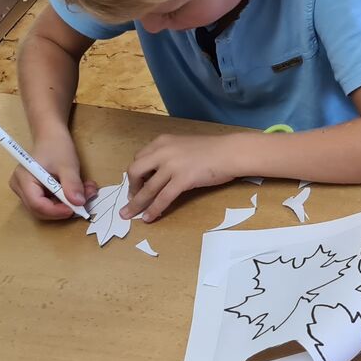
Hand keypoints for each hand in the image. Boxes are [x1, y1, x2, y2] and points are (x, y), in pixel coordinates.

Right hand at [9, 132, 96, 220]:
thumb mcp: (68, 166)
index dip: (56, 211)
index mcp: (24, 179)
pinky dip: (66, 199)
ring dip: (68, 204)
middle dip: (64, 208)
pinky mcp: (34, 191)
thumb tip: (78, 203)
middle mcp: (20, 187)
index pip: (37, 204)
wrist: (52, 137)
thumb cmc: (57, 147)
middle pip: (41, 210)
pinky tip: (79, 190)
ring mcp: (26, 190)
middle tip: (85, 200)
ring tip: (86, 190)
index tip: (76, 208)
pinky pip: (50, 202)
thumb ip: (72, 184)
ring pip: (48, 208)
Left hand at [123, 133, 246, 221]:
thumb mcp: (185, 146)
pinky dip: (154, 209)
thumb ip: (170, 155)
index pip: (139, 158)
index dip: (135, 174)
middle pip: (135, 171)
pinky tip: (149, 218)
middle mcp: (163, 152)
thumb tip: (162, 172)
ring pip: (147, 188)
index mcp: (162, 142)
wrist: (231, 152)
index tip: (136, 184)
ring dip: (136, 204)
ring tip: (129, 215)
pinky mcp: (182, 179)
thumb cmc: (214, 150)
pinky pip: (163, 198)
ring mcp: (172, 166)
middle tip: (133, 199)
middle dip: (131, 187)